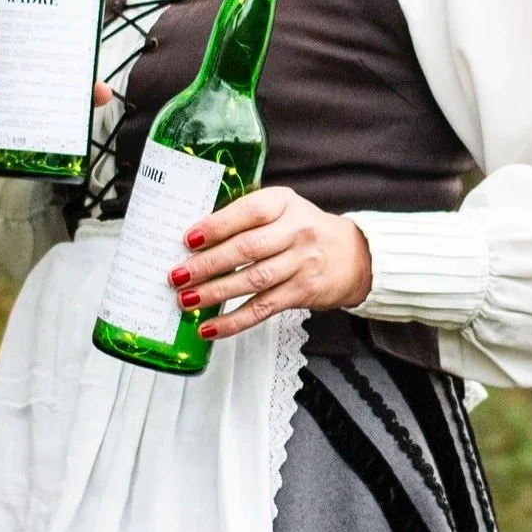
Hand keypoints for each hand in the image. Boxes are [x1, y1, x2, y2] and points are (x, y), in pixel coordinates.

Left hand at [173, 188, 373, 338]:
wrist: (353, 256)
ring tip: (187, 300)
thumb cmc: (306, 230)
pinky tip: (211, 328)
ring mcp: (300, 264)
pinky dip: (234, 321)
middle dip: (208, 264)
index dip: (217, 226)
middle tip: (178, 275)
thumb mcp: (282, 210)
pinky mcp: (301, 292)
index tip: (189, 239)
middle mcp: (295, 231)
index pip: (248, 212)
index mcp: (284, 203)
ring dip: (216, 293)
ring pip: (252, 280)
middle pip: (247, 249)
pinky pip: (262, 309)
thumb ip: (247, 217)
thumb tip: (196, 237)